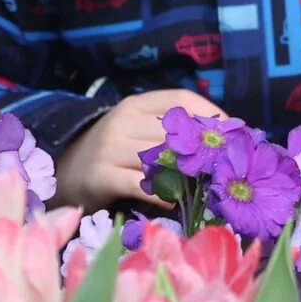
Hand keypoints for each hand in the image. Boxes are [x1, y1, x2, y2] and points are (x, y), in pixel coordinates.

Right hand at [58, 87, 230, 211]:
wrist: (67, 173)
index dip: (210, 113)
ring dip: (186, 175)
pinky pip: (141, 185)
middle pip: (173, 132)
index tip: (233, 133)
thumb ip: (169, 131)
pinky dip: (163, 195)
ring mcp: (110, 148)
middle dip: (204, 151)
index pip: (179, 99)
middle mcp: (122, 121)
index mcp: (135, 105)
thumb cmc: (114, 154)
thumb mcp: (137, 131)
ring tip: (208, 188)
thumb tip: (221, 139)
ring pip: (159, 159)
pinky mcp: (102, 176)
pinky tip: (177, 203)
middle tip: (227, 168)